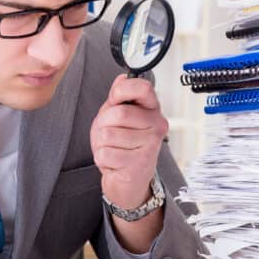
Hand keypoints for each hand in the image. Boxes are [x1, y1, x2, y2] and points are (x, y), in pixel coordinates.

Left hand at [89, 74, 168, 208]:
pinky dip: (102, 158)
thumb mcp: (116, 117)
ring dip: (102, 143)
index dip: (123, 90)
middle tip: (110, 133)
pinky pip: (105, 154)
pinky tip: (115, 161)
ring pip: (108, 134)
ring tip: (114, 149)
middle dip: (104, 124)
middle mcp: (156, 126)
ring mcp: (151, 145)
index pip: (142, 87)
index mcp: (152, 110)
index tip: (115, 98)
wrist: (128, 180)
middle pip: (118, 113)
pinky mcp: (140, 164)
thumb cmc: (122, 147)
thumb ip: (118, 97)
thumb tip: (122, 78)